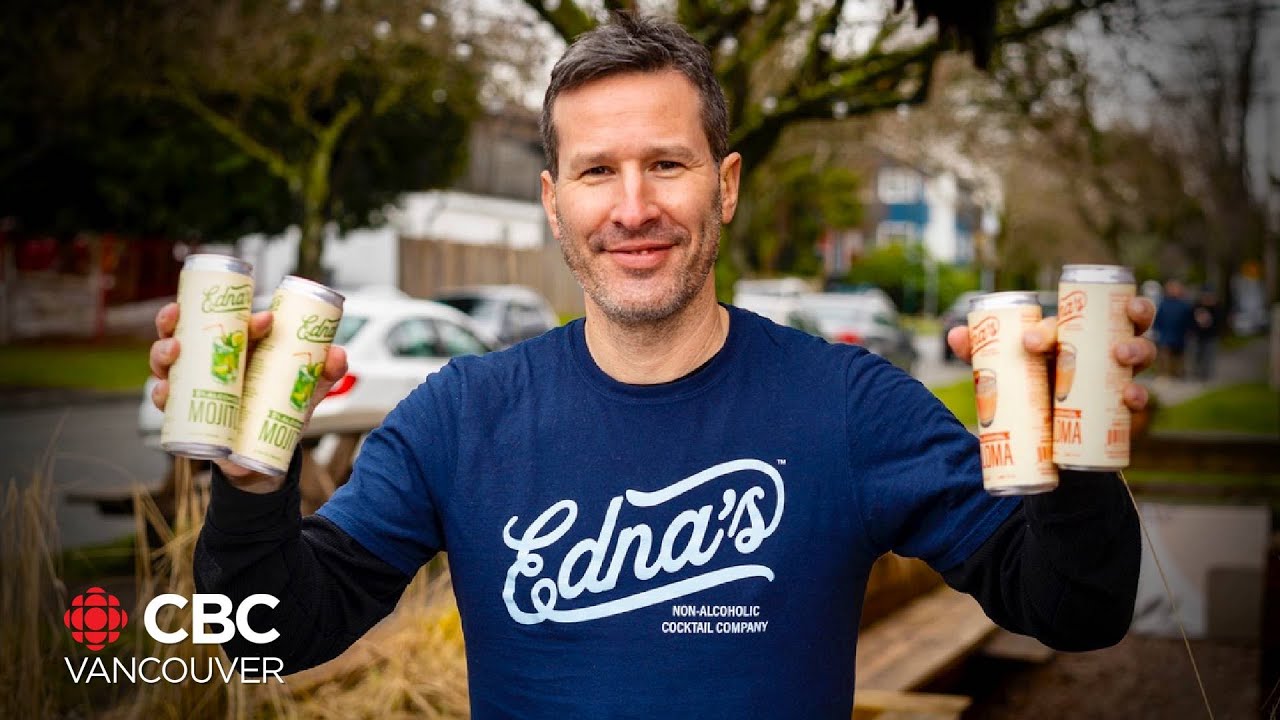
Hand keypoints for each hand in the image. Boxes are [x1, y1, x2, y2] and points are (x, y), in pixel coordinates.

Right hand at [149, 302, 348, 491]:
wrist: (265, 455)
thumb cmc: (283, 408)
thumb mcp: (308, 388)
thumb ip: (327, 371)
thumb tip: (336, 354)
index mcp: (240, 345)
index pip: (232, 320)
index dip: (241, 313)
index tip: (264, 319)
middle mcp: (209, 358)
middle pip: (184, 330)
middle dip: (175, 319)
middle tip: (179, 317)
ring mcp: (192, 383)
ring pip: (166, 361)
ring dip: (162, 351)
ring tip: (173, 350)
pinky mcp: (184, 411)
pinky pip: (164, 400)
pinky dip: (159, 393)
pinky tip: (162, 390)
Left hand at [945, 296, 1156, 411]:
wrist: (1042, 437)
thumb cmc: (1026, 389)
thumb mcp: (1003, 372)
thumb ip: (981, 353)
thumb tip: (954, 334)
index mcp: (1071, 332)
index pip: (1069, 318)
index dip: (1051, 326)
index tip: (1029, 343)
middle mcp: (1101, 345)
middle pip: (1124, 321)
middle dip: (1127, 316)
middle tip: (1097, 329)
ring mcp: (1117, 372)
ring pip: (1142, 351)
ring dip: (1138, 348)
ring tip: (1122, 356)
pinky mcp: (1122, 404)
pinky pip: (1139, 395)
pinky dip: (1139, 395)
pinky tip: (1130, 398)